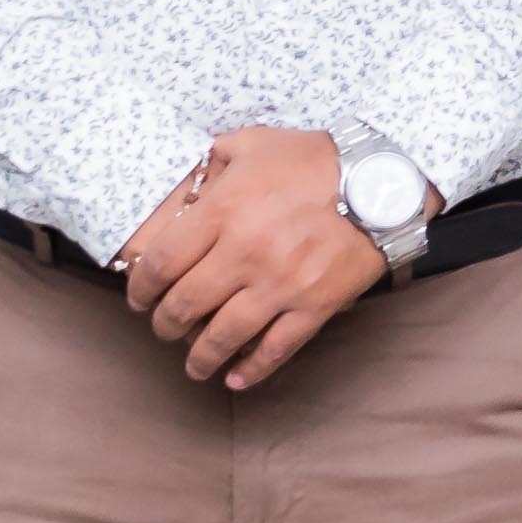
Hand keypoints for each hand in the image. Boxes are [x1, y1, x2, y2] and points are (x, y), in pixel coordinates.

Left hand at [113, 125, 388, 389]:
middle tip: (164, 328)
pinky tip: (235, 379)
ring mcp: (281, 284)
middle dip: (165, 325)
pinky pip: (276, 349)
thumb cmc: (314, 159)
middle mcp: (245, 253)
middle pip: (184, 306)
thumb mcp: (252, 143)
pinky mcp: (314, 305)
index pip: (159, 264)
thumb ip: (210, 164)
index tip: (138, 297)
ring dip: (199, 358)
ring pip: (223, 337)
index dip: (140, 288)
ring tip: (193, 365)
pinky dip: (252, 370)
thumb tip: (183, 193)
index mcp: (224, 211)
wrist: (383, 179)